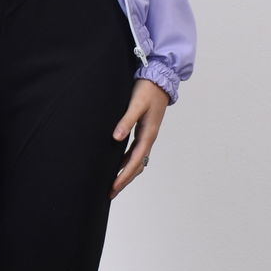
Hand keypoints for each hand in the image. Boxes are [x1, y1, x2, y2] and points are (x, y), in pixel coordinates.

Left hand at [110, 78, 168, 198]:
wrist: (160, 78)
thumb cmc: (148, 90)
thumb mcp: (136, 104)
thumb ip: (126, 121)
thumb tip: (116, 139)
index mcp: (148, 135)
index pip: (135, 162)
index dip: (123, 176)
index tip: (112, 187)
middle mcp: (148, 138)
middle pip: (137, 166)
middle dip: (124, 180)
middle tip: (110, 193)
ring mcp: (147, 135)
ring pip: (136, 160)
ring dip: (125, 173)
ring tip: (112, 182)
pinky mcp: (143, 130)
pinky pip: (135, 152)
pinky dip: (126, 161)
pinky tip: (116, 163)